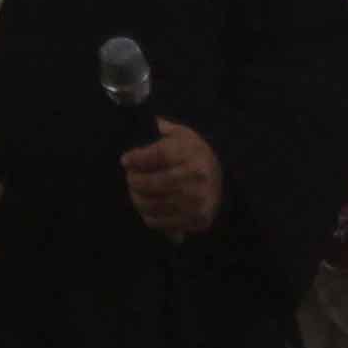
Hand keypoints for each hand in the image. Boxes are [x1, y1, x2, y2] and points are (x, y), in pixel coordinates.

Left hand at [121, 119, 225, 238]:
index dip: (137, 158)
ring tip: (135, 191)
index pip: (157, 156)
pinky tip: (147, 206)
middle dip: (134, 180)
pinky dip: (147, 215)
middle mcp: (197, 179)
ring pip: (152, 205)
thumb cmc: (195, 155)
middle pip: (152, 183)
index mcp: (193, 154)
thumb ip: (163, 129)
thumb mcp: (183, 134)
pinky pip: (160, 222)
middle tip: (130, 177)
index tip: (125, 160)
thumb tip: (149, 125)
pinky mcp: (197, 220)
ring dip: (137, 198)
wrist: (222, 180)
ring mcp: (198, 202)